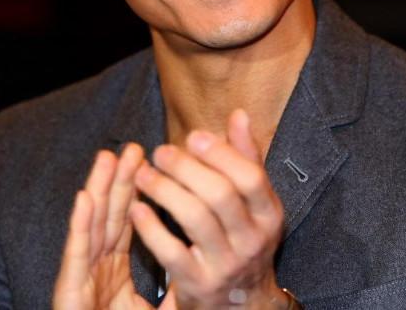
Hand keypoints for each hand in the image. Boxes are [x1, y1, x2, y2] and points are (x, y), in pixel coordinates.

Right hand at [53, 142, 161, 309]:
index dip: (135, 191)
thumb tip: (198, 256)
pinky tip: (85, 199)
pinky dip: (80, 226)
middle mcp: (98, 270)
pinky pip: (77, 257)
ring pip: (93, 228)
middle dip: (119, 180)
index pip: (127, 222)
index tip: (147, 159)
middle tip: (131, 147)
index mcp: (114, 270)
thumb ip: (173, 280)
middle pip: (110, 217)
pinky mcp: (70, 295)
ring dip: (99, 190)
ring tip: (109, 158)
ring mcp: (84, 281)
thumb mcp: (159, 306)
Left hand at [130, 108, 287, 309]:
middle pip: (220, 195)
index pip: (250, 177)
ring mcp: (226, 265)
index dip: (221, 154)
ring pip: (195, 219)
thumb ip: (245, 157)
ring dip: (165, 190)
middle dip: (186, 168)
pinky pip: (171, 253)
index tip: (192, 136)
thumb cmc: (243, 236)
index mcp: (269, 213)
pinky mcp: (198, 286)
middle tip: (160, 152)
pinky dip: (151, 228)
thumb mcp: (254, 200)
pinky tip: (136, 207)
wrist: (243, 303)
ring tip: (143, 174)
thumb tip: (238, 114)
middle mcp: (253, 240)